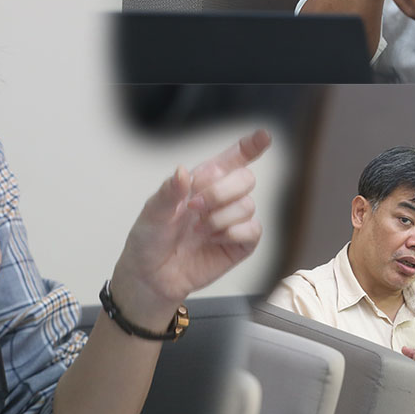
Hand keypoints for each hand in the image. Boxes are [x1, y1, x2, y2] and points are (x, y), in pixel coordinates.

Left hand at [109, 130, 271, 329]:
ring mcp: (231, 221)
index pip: (232, 158)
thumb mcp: (152, 212)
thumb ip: (169, 191)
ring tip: (199, 229)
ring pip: (248, 204)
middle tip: (194, 207)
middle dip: (220, 191)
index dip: (251, 146)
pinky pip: (253, 230)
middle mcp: (220, 198)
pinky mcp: (239, 244)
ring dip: (221, 216)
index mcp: (201, 181)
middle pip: (245, 178)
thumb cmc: (149, 240)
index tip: (264, 136)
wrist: (151, 277)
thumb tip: (183, 171)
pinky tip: (213, 240)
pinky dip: (233, 233)